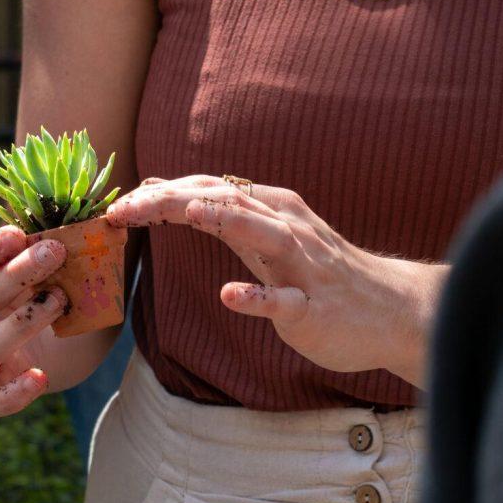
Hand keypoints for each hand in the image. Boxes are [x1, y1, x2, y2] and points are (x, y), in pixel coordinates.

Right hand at [0, 227, 69, 416]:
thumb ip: (47, 233)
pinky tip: (39, 378)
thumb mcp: (41, 255)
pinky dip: (11, 395)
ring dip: (22, 323)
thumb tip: (90, 211)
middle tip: (54, 252)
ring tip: (59, 299)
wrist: (63, 336)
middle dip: (16, 275)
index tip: (15, 235)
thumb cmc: (40, 280)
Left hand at [107, 175, 446, 386]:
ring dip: (226, 221)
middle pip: (225, 203)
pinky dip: (258, 296)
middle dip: (171, 202)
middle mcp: (286, 227)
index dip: (159, 196)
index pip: (206, 191)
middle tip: (123, 209)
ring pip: (264, 235)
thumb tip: (162, 190)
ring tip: (187, 212)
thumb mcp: (263, 237)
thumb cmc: (316, 273)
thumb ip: (217, 215)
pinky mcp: (313, 306)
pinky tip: (230, 295)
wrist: (388, 312)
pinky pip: (284, 300)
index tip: (115, 206)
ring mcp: (302, 266)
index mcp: (268, 209)